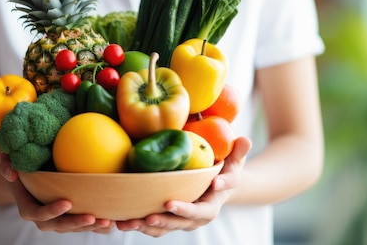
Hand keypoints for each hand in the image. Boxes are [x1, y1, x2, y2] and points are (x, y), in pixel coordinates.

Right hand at [0, 130, 114, 232]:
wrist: (27, 173)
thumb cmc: (17, 161)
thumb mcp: (5, 154)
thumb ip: (0, 147)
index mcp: (27, 205)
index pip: (37, 214)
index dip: (51, 211)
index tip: (67, 201)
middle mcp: (43, 216)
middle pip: (59, 226)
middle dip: (76, 225)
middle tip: (93, 217)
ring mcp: (59, 218)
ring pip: (75, 228)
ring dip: (92, 227)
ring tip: (109, 221)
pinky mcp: (73, 215)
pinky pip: (87, 223)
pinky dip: (101, 223)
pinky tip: (118, 217)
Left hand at [116, 136, 251, 236]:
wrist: (217, 186)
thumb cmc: (225, 169)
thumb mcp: (235, 161)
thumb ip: (239, 152)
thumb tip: (246, 139)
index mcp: (213, 204)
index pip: (204, 209)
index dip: (193, 206)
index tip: (187, 196)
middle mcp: (197, 216)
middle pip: (184, 222)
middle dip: (169, 219)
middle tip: (155, 213)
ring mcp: (181, 220)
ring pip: (165, 227)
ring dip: (147, 227)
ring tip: (130, 222)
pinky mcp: (167, 218)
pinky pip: (152, 226)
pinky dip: (137, 224)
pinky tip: (120, 220)